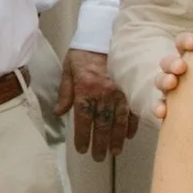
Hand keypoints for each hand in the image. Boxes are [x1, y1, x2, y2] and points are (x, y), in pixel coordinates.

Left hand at [57, 48, 137, 162]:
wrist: (105, 34)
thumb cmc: (84, 52)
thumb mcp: (68, 69)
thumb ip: (65, 92)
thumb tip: (59, 113)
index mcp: (85, 89)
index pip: (82, 119)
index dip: (82, 136)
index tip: (82, 149)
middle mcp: (104, 93)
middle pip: (102, 124)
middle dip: (100, 143)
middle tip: (99, 158)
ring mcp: (120, 91)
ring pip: (119, 121)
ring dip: (116, 139)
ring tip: (114, 152)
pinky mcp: (132, 88)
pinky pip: (133, 110)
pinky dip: (132, 124)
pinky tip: (129, 135)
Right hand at [153, 29, 192, 122]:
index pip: (184, 43)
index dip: (186, 41)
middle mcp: (180, 72)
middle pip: (169, 61)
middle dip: (173, 62)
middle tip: (181, 67)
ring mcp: (172, 90)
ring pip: (161, 80)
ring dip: (164, 80)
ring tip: (171, 83)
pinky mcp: (168, 109)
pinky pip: (158, 106)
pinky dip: (158, 108)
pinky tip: (163, 112)